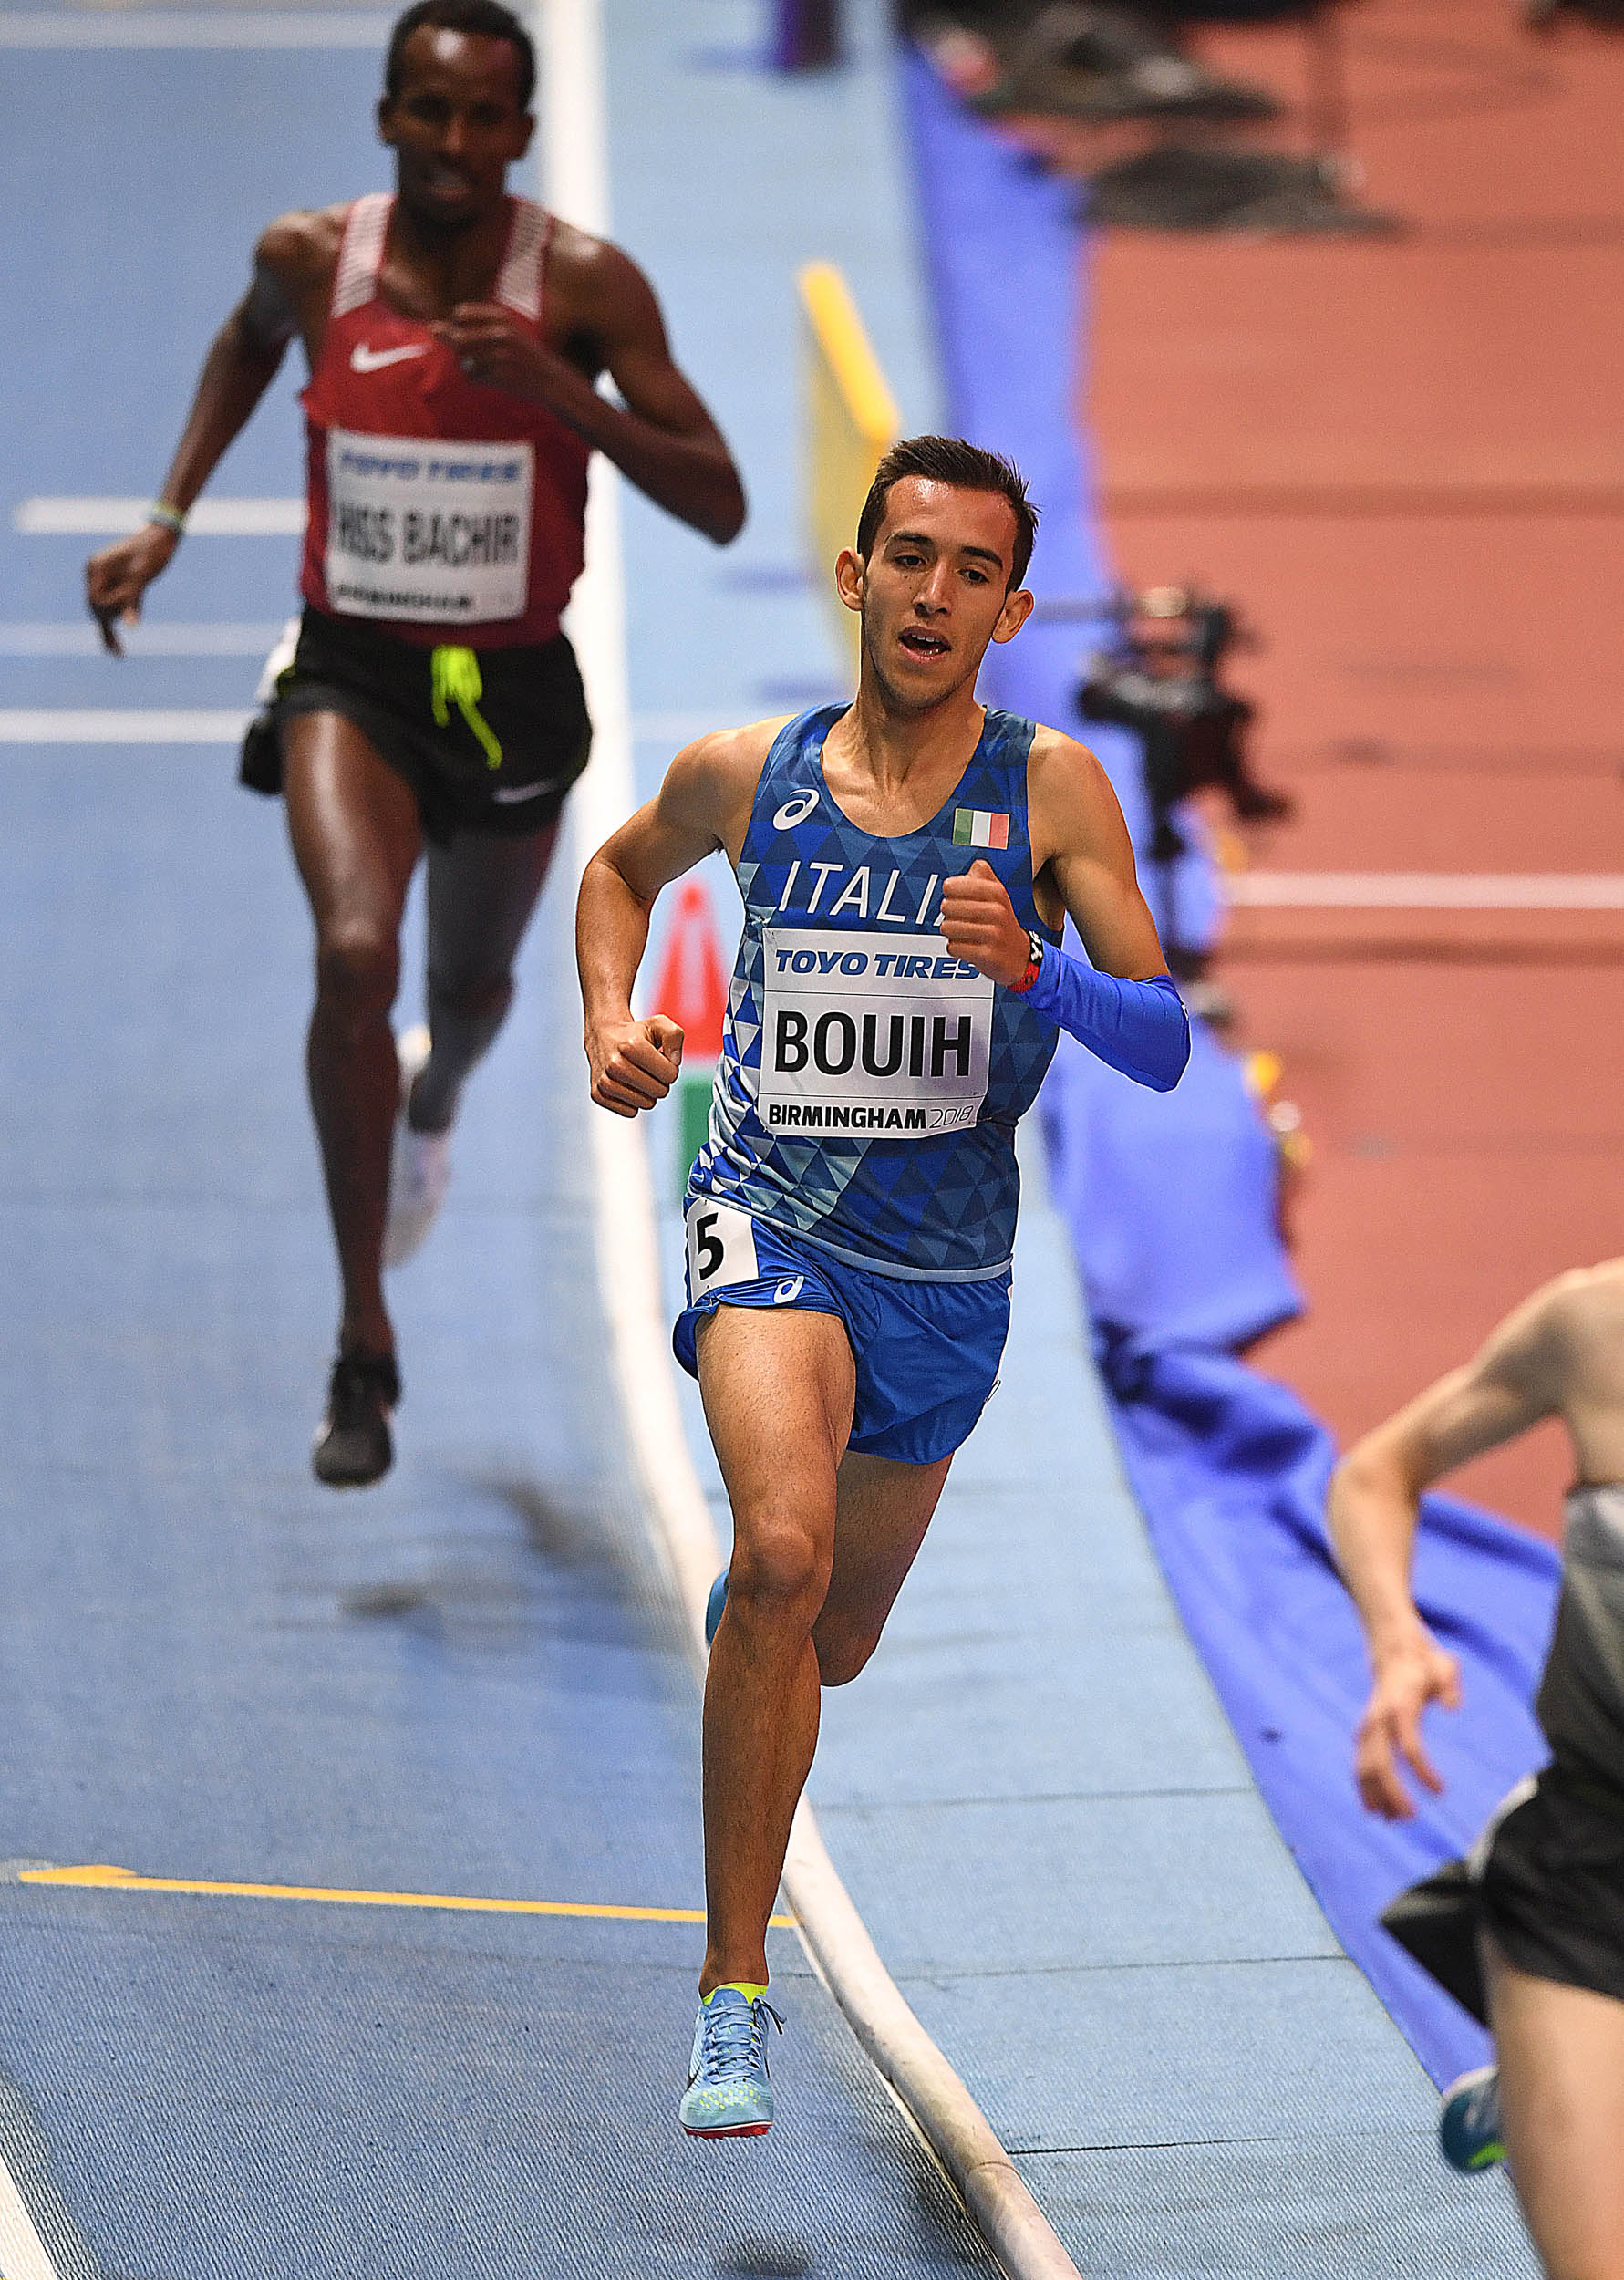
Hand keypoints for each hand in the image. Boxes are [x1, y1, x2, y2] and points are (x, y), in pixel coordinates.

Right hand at [84, 523, 178, 654]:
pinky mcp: (112, 586)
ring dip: (114, 623)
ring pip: (103, 611)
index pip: (95, 599)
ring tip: (119, 643)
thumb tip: (131, 626)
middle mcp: (94, 574)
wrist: (160, 540)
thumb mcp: (142, 577)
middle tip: (124, 631)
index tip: (131, 601)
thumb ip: (133, 601)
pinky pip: (110, 611)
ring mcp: (102, 581)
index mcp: (95, 568)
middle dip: (111, 619)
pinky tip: (117, 652)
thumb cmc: (152, 554)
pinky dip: (113, 629)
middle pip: (95, 607)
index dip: (113, 607)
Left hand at [429, 302, 580, 409]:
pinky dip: (476, 380)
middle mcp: (501, 332)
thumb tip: (431, 328)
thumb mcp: (503, 332)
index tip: (470, 337)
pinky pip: (471, 377)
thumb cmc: (521, 355)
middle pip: (458, 339)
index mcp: (501, 316)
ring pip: (463, 360)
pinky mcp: (500, 375)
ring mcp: (501, 354)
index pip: (460, 314)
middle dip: (461, 351)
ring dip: (469, 367)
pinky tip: (492, 380)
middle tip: (478, 357)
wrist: (550, 380)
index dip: (458, 327)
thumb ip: (468, 329)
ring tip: (487, 369)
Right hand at [587, 1013, 683, 1117]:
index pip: (670, 1075)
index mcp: (632, 1046)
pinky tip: (626, 1084)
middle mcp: (615, 1065)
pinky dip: (633, 1101)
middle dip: (660, 1081)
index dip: (670, 1068)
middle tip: (649, 1068)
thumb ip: (675, 1036)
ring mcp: (604, 1081)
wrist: (602, 1035)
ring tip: (637, 1074)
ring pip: (646, 1104)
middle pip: (660, 1092)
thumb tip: (674, 1063)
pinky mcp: (597, 1094)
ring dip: (647, 1092)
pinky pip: (631, 1112)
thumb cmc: (636, 1033)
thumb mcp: (660, 1024)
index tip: (660, 1059)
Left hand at [938, 858, 1029, 988]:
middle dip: (948, 914)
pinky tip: (967, 946)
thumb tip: (975, 865)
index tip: (953, 896)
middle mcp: (997, 911)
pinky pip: (954, 947)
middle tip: (959, 918)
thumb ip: (985, 877)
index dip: (949, 892)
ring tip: (963, 933)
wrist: (1020, 957)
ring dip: (950, 933)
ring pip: (948, 928)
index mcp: (997, 892)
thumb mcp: (998, 896)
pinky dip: (956, 948)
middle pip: (947, 906)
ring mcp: (993, 934)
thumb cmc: (1003, 924)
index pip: (953, 885)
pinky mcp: (987, 955)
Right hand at [1354, 1630, 1461, 1818]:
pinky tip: (1375, 1807)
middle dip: (1391, 1793)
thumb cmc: (1426, 1663)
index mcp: (1400, 1706)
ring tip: (1391, 1821)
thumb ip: (1449, 1684)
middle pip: (1379, 1762)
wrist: (1394, 1650)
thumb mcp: (1445, 1665)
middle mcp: (1378, 1718)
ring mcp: (1368, 1725)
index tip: (1440, 1791)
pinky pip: (1360, 1763)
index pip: (1408, 1745)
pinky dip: (1365, 1787)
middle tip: (1410, 1818)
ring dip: (1375, 1795)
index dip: (1423, 1771)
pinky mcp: (1365, 1731)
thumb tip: (1452, 1707)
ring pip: (1364, 1766)